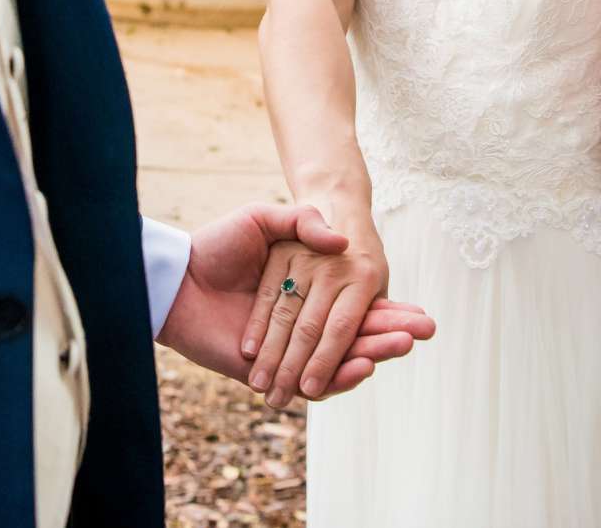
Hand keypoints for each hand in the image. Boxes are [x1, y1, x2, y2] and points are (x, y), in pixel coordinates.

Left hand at [157, 204, 432, 400]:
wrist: (175, 276)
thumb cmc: (218, 245)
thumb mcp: (263, 221)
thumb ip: (301, 224)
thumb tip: (341, 240)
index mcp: (309, 292)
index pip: (358, 308)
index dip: (390, 312)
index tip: (422, 313)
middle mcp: (303, 324)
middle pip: (355, 336)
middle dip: (390, 334)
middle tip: (426, 332)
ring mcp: (287, 349)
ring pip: (337, 359)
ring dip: (370, 353)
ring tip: (401, 347)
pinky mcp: (267, 370)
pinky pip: (308, 379)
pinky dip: (336, 375)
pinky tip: (361, 366)